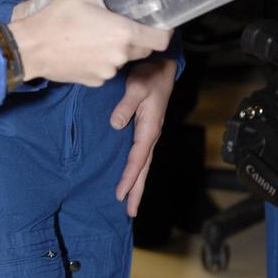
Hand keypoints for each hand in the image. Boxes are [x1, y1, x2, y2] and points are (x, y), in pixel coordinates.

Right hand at [8, 0, 172, 86]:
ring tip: (99, 33)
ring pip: (125, 58)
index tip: (156, 20)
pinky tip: (86, 47)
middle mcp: (120, 56)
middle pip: (144, 49)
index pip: (161, 39)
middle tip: (123, 20)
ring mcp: (108, 72)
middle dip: (139, 35)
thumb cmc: (56, 17)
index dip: (164, 29)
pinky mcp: (95, 81)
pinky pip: (108, 68)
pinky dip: (103, 58)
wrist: (29, 48)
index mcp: (123, 33)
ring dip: (119, 47)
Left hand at [111, 58, 176, 216]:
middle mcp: (151, 134)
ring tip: (130, 202)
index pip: (137, 159)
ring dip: (137, 183)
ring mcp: (149, 132)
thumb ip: (126, 105)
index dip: (128, 178)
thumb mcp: (137, 86)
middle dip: (137, 190)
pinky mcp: (146, 127)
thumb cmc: (149, 74)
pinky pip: (141, 154)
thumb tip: (115, 125)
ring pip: (143, 164)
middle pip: (143, 168)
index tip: (119, 194)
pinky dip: (137, 168)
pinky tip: (131, 174)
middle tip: (129, 212)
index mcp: (150, 128)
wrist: (162, 65)